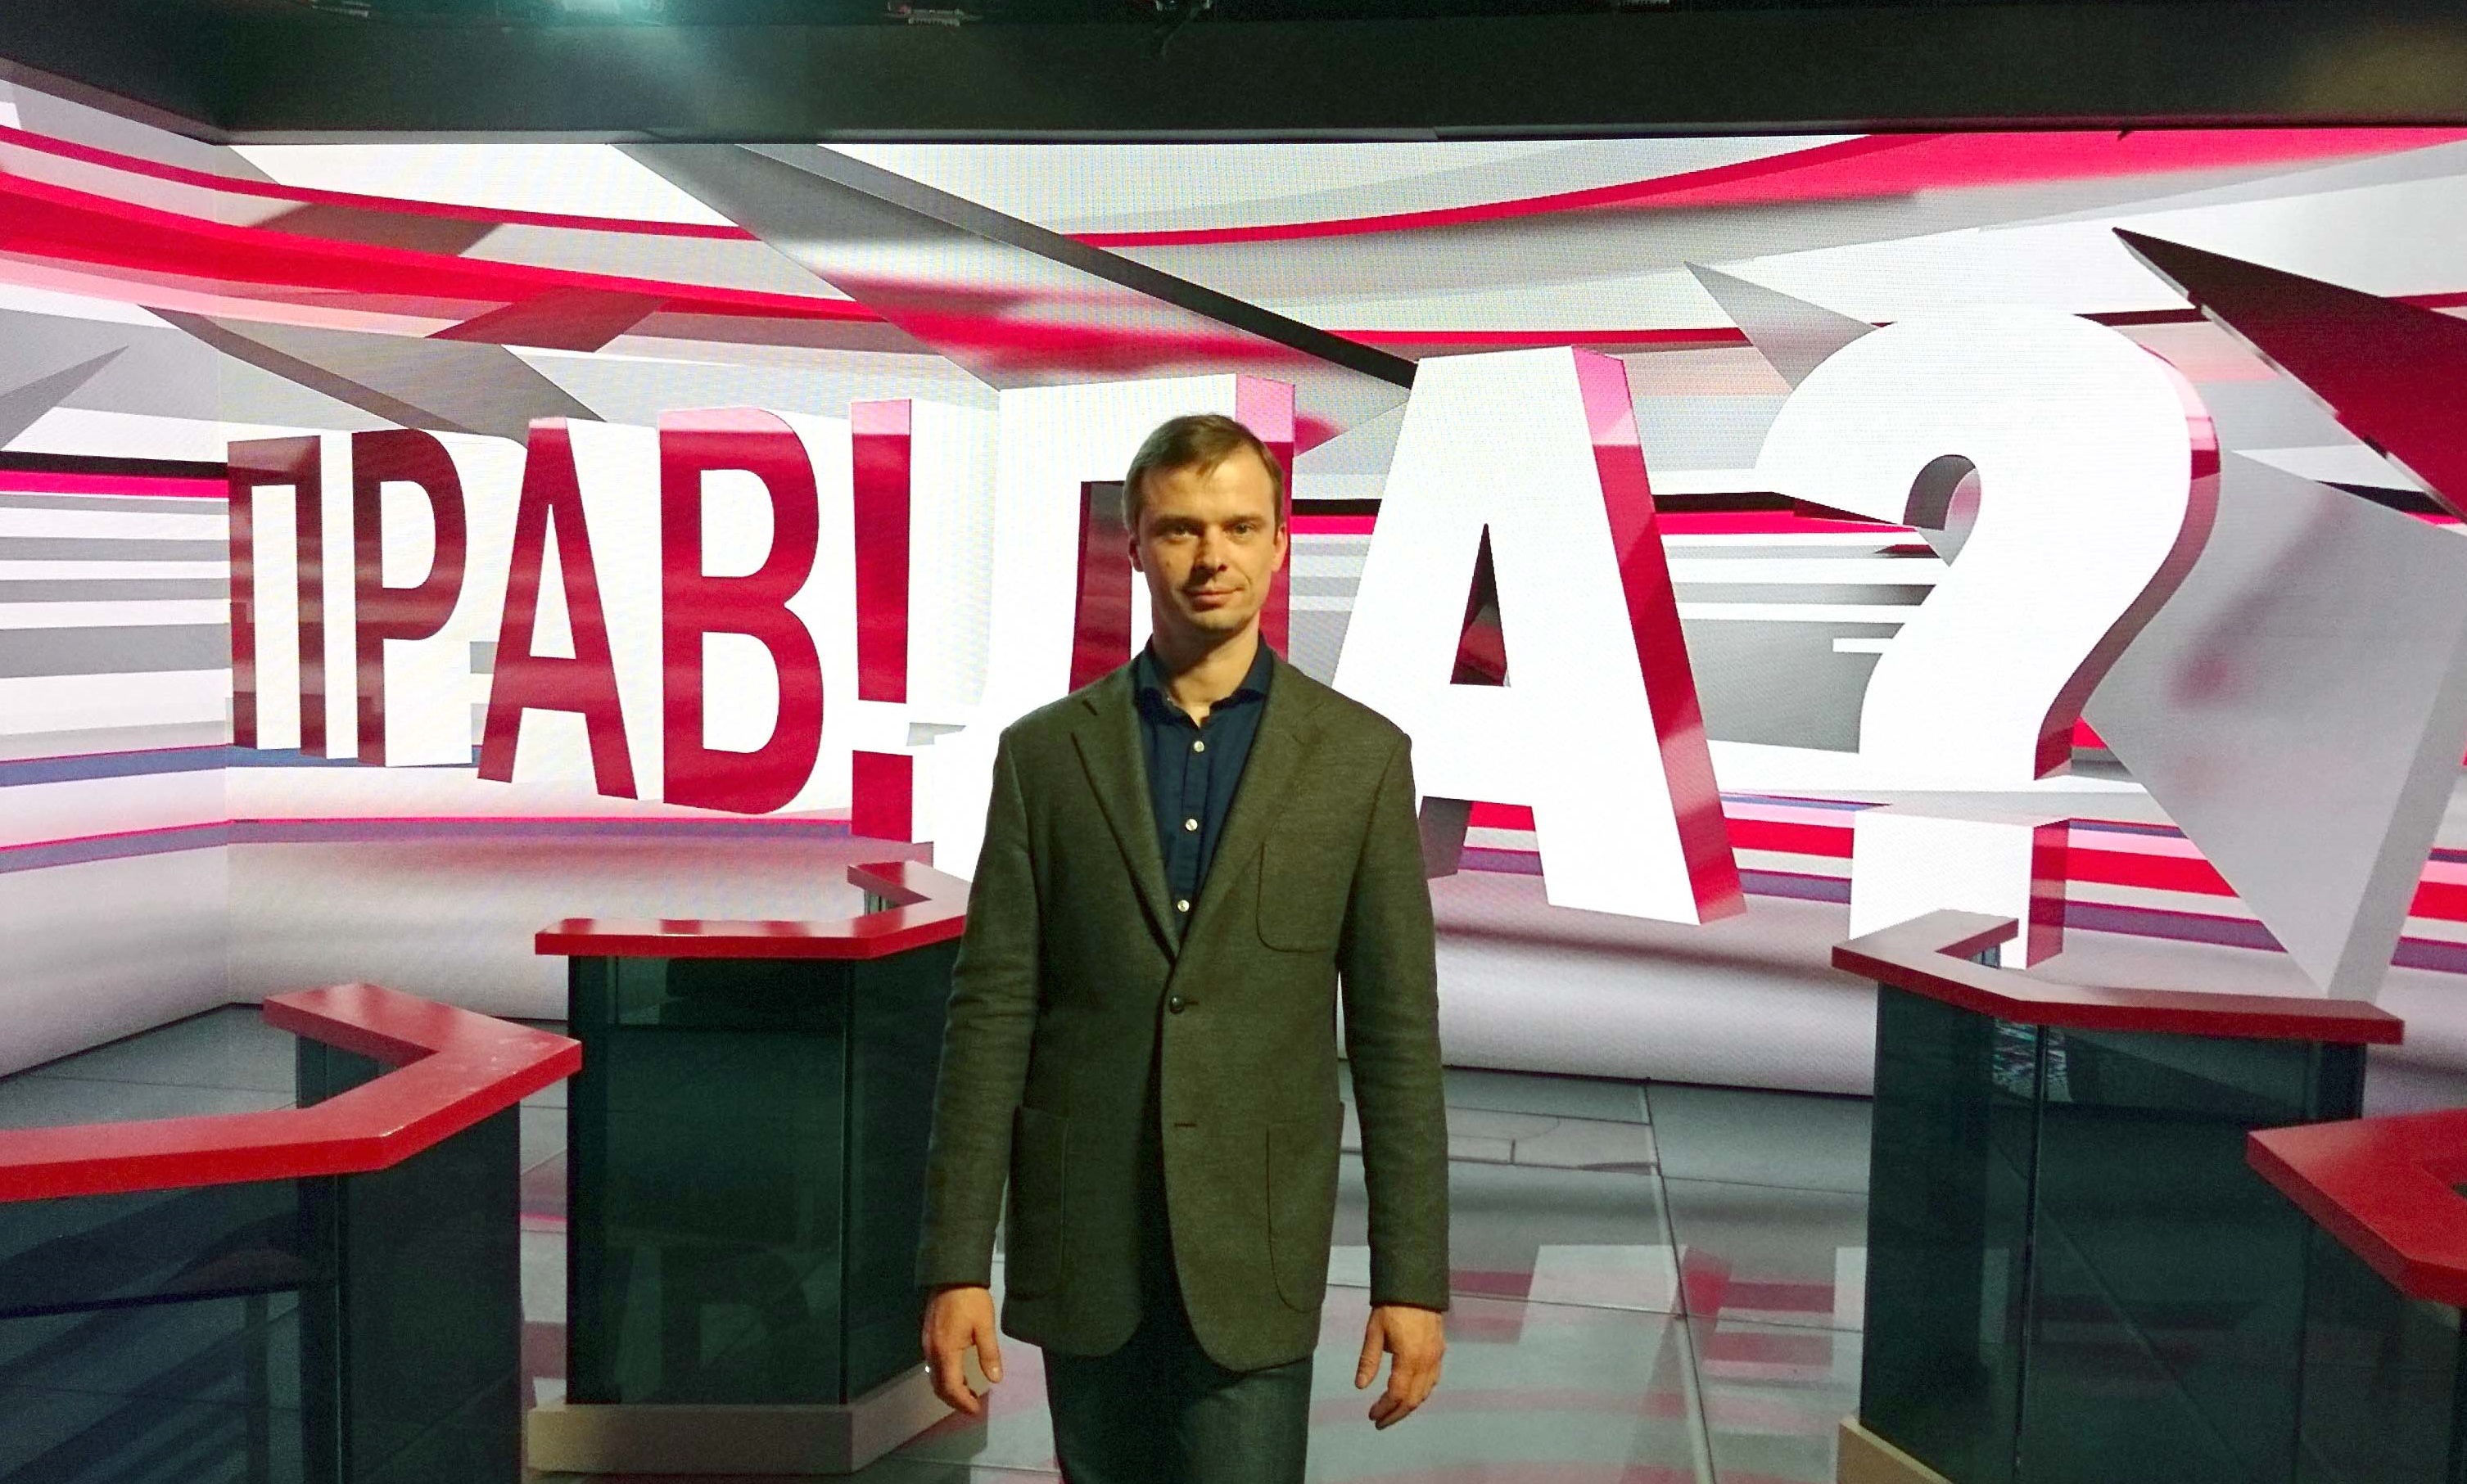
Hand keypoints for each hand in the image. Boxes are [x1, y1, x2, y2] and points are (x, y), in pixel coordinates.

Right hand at [920, 1284, 1002, 1416]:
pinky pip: (933, 1366)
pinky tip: (959, 1373)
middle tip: (973, 1406)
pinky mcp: (928, 1337)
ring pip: (934, 1377)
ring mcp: (927, 1344)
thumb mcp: (985, 1326)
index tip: (977, 1410)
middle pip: (939, 1387)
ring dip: (949, 1389)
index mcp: (946, 1351)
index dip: (963, 1402)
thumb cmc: (971, 1300)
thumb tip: (995, 1380)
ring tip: (969, 1392)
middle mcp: (932, 1351)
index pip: (951, 1387)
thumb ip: (989, 1354)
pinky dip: (945, 1377)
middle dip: (955, 1400)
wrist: (951, 1274)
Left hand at [1354, 1303, 1443, 1427]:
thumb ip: (1369, 1361)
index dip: (1384, 1408)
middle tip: (1380, 1421)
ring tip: (1392, 1411)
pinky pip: (1433, 1381)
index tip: (1371, 1415)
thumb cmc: (1391, 1306)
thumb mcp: (1374, 1332)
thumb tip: (1360, 1386)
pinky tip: (1410, 1395)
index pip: (1397, 1394)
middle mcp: (1427, 1362)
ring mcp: (1436, 1358)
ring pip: (1425, 1393)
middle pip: (1413, 1399)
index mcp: (1409, 1359)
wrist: (1416, 1285)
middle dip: (1396, 1414)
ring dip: (1408, 1406)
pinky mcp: (1440, 1352)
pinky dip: (1421, 1393)